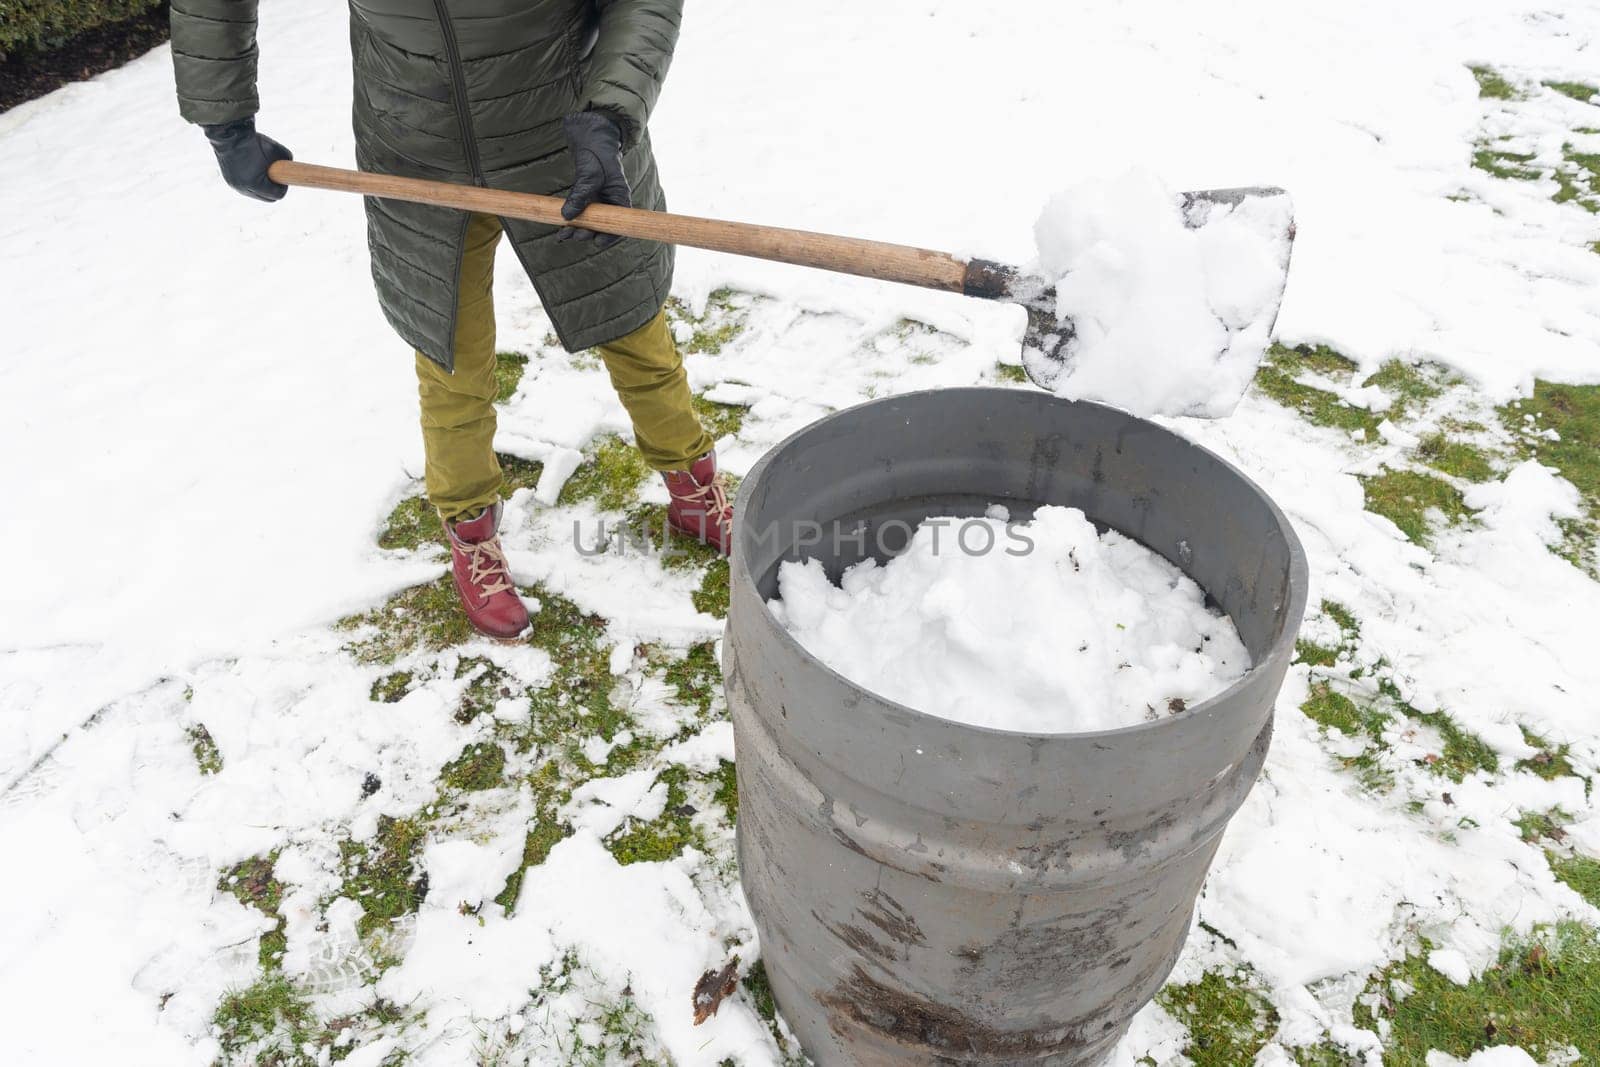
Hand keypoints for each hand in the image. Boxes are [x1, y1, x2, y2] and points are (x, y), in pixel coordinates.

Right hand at [202, 118, 291, 201]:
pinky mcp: (230, 181)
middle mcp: (244, 189)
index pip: (278, 195)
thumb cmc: (254, 142)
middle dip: (274, 188)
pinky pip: (246, 187)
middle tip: (277, 175)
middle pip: (267, 198)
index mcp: (256, 185)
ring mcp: (236, 186)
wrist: (229, 133)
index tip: (286, 177)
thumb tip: (291, 167)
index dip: (283, 186)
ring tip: (263, 170)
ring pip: (256, 194)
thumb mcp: (276, 150)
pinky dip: (252, 181)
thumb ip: (286, 161)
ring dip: (263, 185)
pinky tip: (253, 169)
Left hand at [559, 111, 628, 247]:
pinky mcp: (587, 199)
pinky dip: (571, 222)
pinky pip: (580, 215)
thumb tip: (566, 216)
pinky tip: (561, 230)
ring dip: (577, 231)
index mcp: (620, 199)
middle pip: (602, 227)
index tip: (597, 242)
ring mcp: (598, 203)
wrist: (592, 139)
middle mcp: (610, 204)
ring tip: (562, 235)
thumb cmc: (598, 155)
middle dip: (587, 234)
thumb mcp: (590, 175)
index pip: (620, 225)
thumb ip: (580, 195)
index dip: (610, 237)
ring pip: (589, 224)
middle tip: (574, 235)